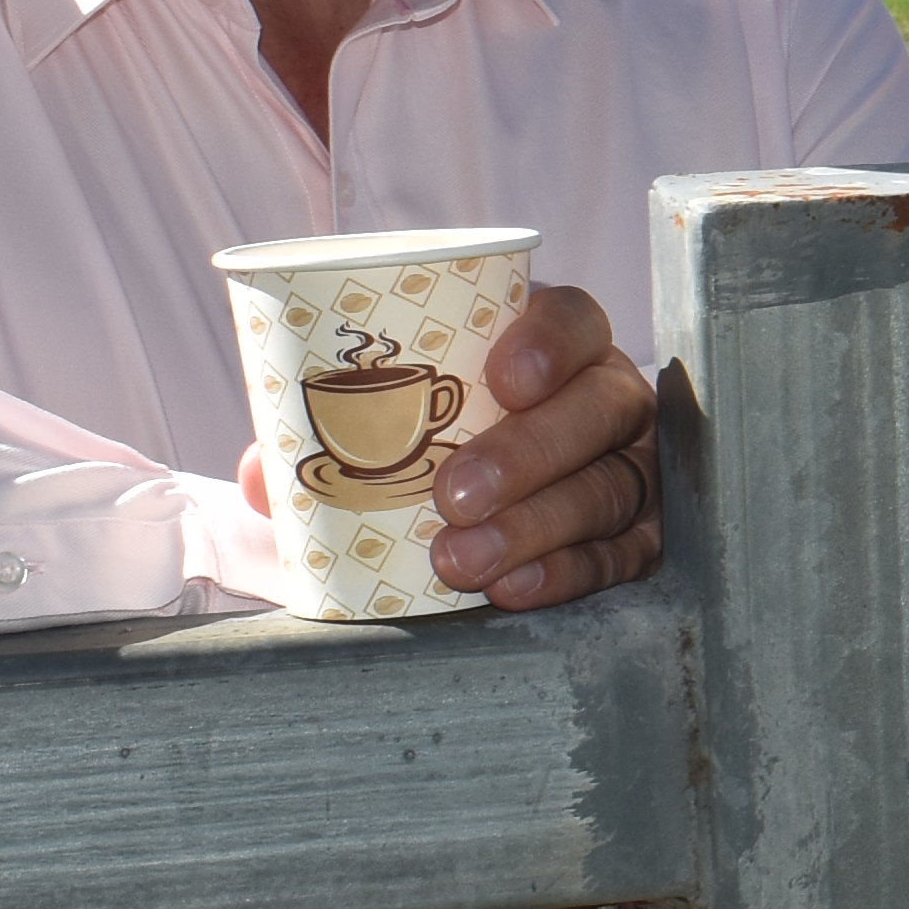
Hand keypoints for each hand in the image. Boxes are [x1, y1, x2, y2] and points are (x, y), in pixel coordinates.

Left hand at [245, 284, 664, 615]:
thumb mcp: (383, 431)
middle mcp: (607, 398)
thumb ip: (324, 442)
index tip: (501, 379)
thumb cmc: (428, 451)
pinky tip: (518, 587)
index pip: (575, 321)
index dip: (549, 342)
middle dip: (530, 452)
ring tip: (464, 562)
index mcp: (553, 346)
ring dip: (538, 526)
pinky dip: (572, 573)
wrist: (479, 519)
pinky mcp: (643, 537)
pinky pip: (623, 555)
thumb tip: (266, 473)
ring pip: (610, 487)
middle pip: (599, 410)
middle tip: (453, 498)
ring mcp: (634, 467)